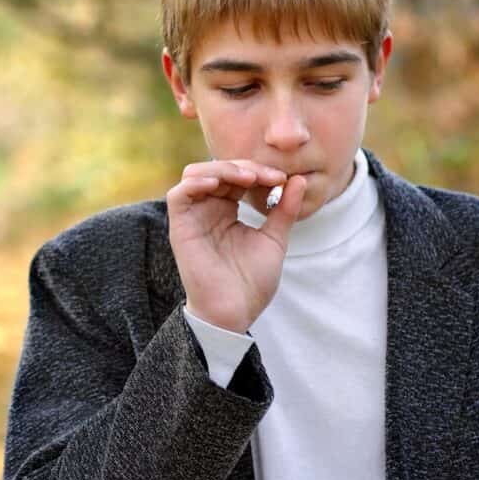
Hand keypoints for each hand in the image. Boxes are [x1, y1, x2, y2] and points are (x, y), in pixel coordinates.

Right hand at [166, 160, 306, 333]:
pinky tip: (218, 184)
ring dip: (223, 169)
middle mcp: (208, 209)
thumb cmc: (252, 283)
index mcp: (227, 209)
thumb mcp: (274, 240)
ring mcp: (193, 216)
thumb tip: (299, 179)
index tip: (284, 179)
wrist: (235, 312)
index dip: (260, 171)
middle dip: (246, 167)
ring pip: (197, 173)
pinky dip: (196, 182)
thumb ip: (284, 209)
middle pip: (219, 169)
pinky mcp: (180, 227)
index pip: (239, 176)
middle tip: (270, 176)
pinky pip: (178, 194)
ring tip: (249, 178)